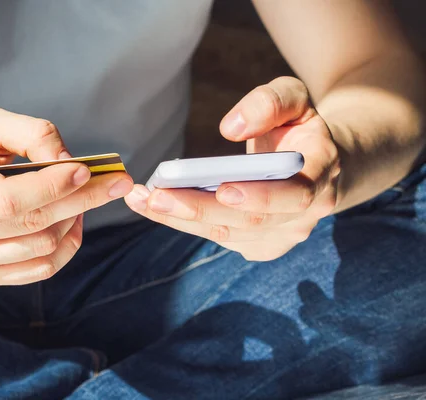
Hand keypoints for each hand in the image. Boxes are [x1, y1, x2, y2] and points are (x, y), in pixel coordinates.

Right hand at [0, 108, 132, 285]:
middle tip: (116, 182)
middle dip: (81, 201)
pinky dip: (66, 246)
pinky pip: (39, 270)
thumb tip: (68, 161)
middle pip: (31, 225)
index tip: (87, 169)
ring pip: (41, 250)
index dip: (53, 186)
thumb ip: (28, 133)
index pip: (8, 199)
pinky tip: (72, 221)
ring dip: (74, 220)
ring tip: (86, 197)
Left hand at [125, 77, 339, 260]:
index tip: (223, 188)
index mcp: (321, 175)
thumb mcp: (294, 98)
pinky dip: (183, 222)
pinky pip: (217, 236)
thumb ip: (269, 102)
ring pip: (227, 234)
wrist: (313, 164)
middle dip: (200, 209)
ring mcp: (280, 236)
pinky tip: (153, 206)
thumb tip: (230, 128)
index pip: (295, 195)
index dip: (260, 196)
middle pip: (249, 221)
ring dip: (181, 219)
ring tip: (141, 198)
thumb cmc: (298, 127)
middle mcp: (304, 216)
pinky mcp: (257, 245)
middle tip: (156, 195)